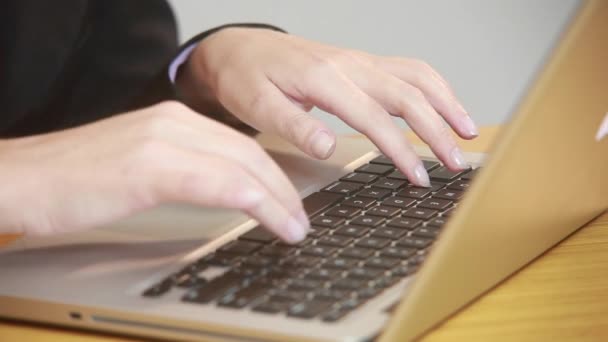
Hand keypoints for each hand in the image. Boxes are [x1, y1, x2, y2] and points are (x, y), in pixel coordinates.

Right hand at [0, 102, 307, 241]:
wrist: (18, 179)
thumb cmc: (72, 181)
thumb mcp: (139, 167)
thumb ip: (179, 169)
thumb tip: (218, 191)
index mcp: (173, 120)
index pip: (242, 146)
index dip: (273, 176)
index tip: (289, 202)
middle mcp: (173, 122)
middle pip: (251, 155)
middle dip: (283, 190)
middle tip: (300, 219)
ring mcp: (162, 141)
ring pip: (244, 167)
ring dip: (278, 201)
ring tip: (295, 227)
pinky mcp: (150, 167)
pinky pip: (221, 184)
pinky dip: (257, 204)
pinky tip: (273, 221)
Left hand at [180, 27, 477, 186]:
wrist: (239, 49)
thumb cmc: (246, 78)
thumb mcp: (257, 106)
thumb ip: (294, 126)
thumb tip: (330, 148)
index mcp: (325, 79)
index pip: (374, 117)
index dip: (401, 150)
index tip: (418, 177)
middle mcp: (350, 65)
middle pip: (408, 94)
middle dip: (438, 131)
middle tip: (455, 163)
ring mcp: (359, 61)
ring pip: (416, 75)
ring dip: (446, 103)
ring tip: (467, 133)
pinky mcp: (361, 63)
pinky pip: (407, 69)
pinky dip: (433, 88)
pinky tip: (443, 105)